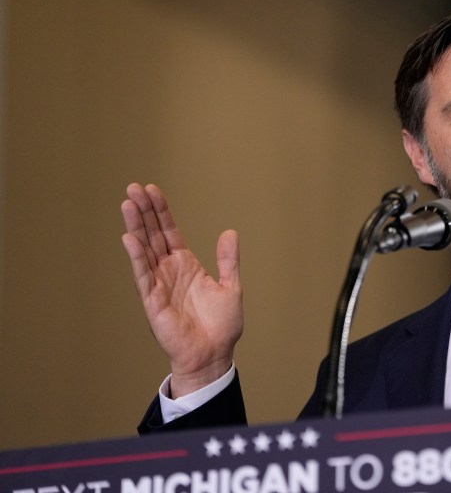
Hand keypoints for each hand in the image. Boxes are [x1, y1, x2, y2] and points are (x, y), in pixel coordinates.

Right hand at [121, 183, 242, 396]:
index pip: (169, 232)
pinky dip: (136, 257)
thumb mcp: (231, 287)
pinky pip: (143, 274)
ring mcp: (158, 284)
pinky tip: (129, 238)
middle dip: (144, 211)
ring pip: (144, 250)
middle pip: (153, 235)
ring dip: (136, 227)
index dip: (161, 211)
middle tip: (133, 188)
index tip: (152, 190)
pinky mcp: (152, 300)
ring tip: (128, 203)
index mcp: (186, 265)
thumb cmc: (221, 326)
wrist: (214, 354)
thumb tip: (230, 232)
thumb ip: (228, 260)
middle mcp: (169, 271)